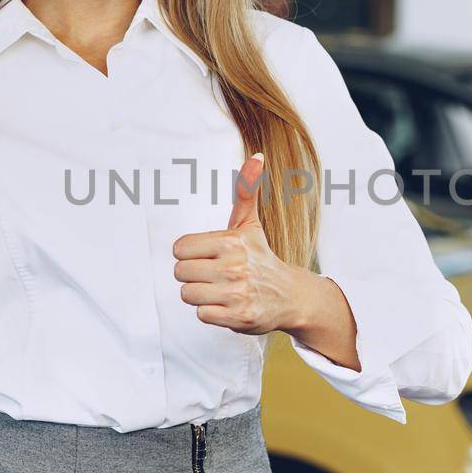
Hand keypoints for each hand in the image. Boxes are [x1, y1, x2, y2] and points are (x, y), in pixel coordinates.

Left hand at [173, 152, 308, 334]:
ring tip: (219, 290)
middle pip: (180, 273)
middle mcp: (234, 266)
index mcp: (231, 241)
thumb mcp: (250, 225)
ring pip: (188, 295)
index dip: (189, 254)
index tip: (207, 256)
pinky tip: (226, 304)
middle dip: (193, 276)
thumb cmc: (261, 258)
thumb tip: (256, 155)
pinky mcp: (238, 317)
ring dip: (200, 295)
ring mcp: (236, 293)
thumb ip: (246, 191)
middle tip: (213, 275)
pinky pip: (201, 314)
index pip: (180, 248)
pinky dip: (211, 312)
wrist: (291, 296)